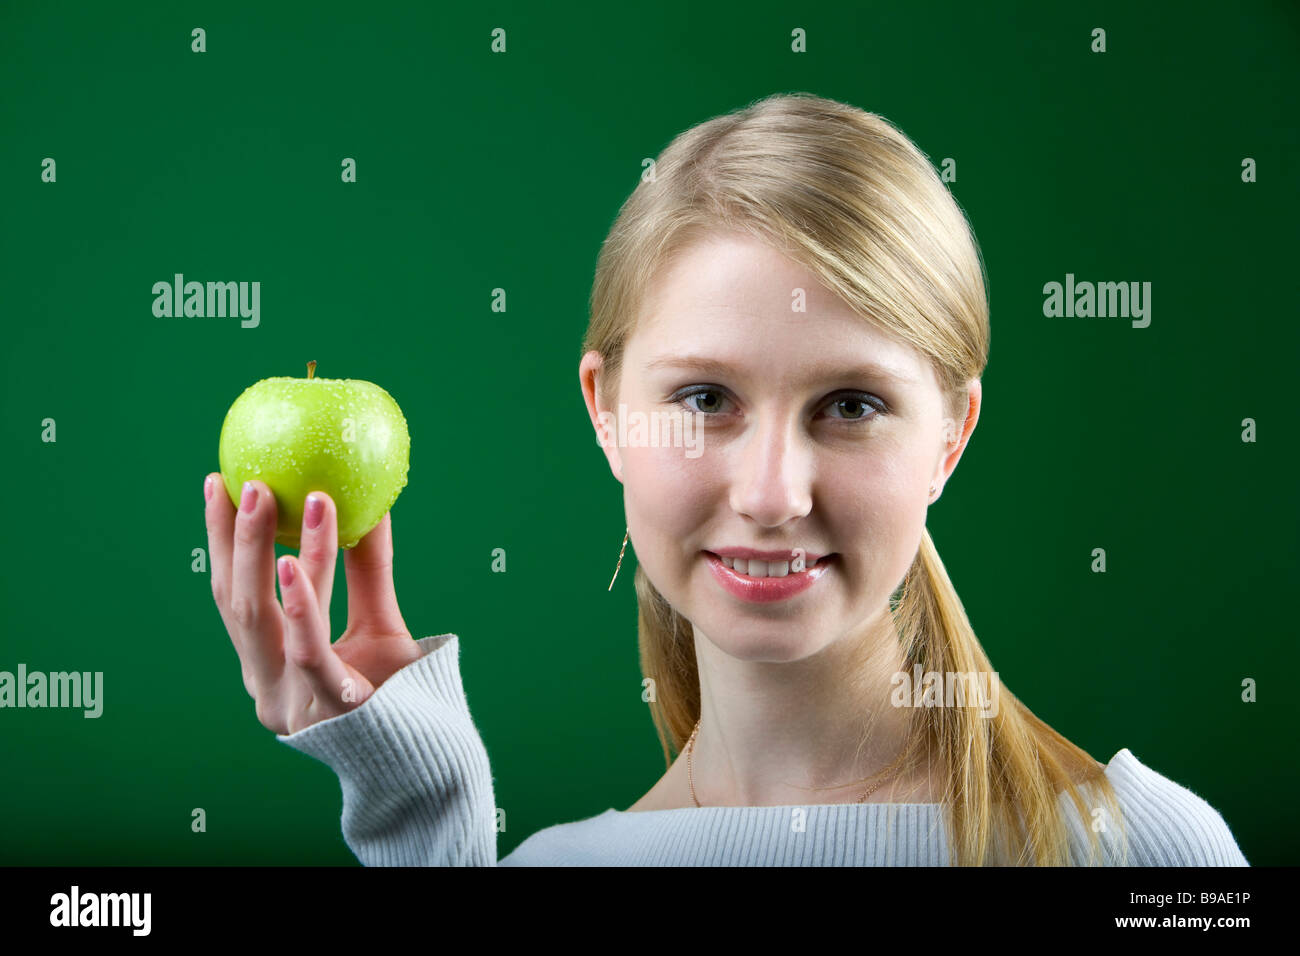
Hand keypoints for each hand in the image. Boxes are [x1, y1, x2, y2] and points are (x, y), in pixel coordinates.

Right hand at [203, 474, 425, 734]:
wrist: (432, 755)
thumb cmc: (400, 691)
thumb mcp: (379, 621)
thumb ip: (368, 570)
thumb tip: (372, 500)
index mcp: (268, 663)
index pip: (233, 593)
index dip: (220, 539)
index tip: (218, 480)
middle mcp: (267, 683)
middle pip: (235, 602)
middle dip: (232, 538)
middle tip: (246, 479)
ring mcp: (291, 701)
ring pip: (263, 621)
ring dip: (262, 554)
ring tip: (270, 498)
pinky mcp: (329, 711)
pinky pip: (308, 653)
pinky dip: (298, 609)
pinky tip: (292, 565)